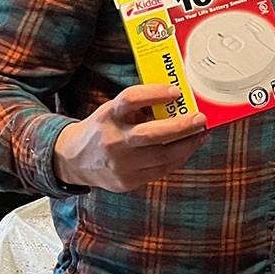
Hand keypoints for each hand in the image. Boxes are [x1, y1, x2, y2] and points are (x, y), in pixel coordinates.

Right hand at [53, 84, 206, 192]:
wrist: (74, 160)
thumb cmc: (103, 129)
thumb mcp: (113, 111)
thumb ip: (139, 107)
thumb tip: (177, 101)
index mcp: (109, 116)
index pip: (131, 100)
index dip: (155, 93)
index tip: (176, 91)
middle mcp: (113, 140)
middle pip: (152, 134)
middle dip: (181, 126)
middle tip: (200, 118)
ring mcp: (120, 164)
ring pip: (162, 156)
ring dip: (187, 144)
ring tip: (200, 133)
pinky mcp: (127, 181)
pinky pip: (161, 170)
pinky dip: (179, 158)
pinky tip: (188, 148)